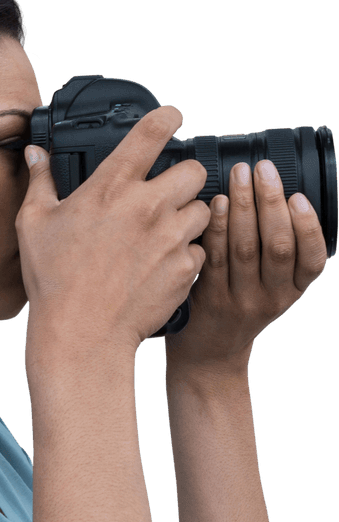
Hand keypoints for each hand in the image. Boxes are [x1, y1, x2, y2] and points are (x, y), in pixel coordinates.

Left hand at [164, 159, 328, 369]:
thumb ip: (279, 252)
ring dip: (243, 206)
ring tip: (240, 175)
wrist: (208, 353)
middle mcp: (271, 298)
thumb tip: (277, 193)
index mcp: (293, 290)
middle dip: (271, 201)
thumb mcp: (272, 287)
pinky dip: (217, 227)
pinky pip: (214, 258)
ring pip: (245, 249)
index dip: (308, 225)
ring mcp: (239, 300)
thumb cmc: (240, 307)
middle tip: (262, 168)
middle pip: (277, 246)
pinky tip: (216, 203)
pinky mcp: (208, 299)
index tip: (297, 196)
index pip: (313, 258)